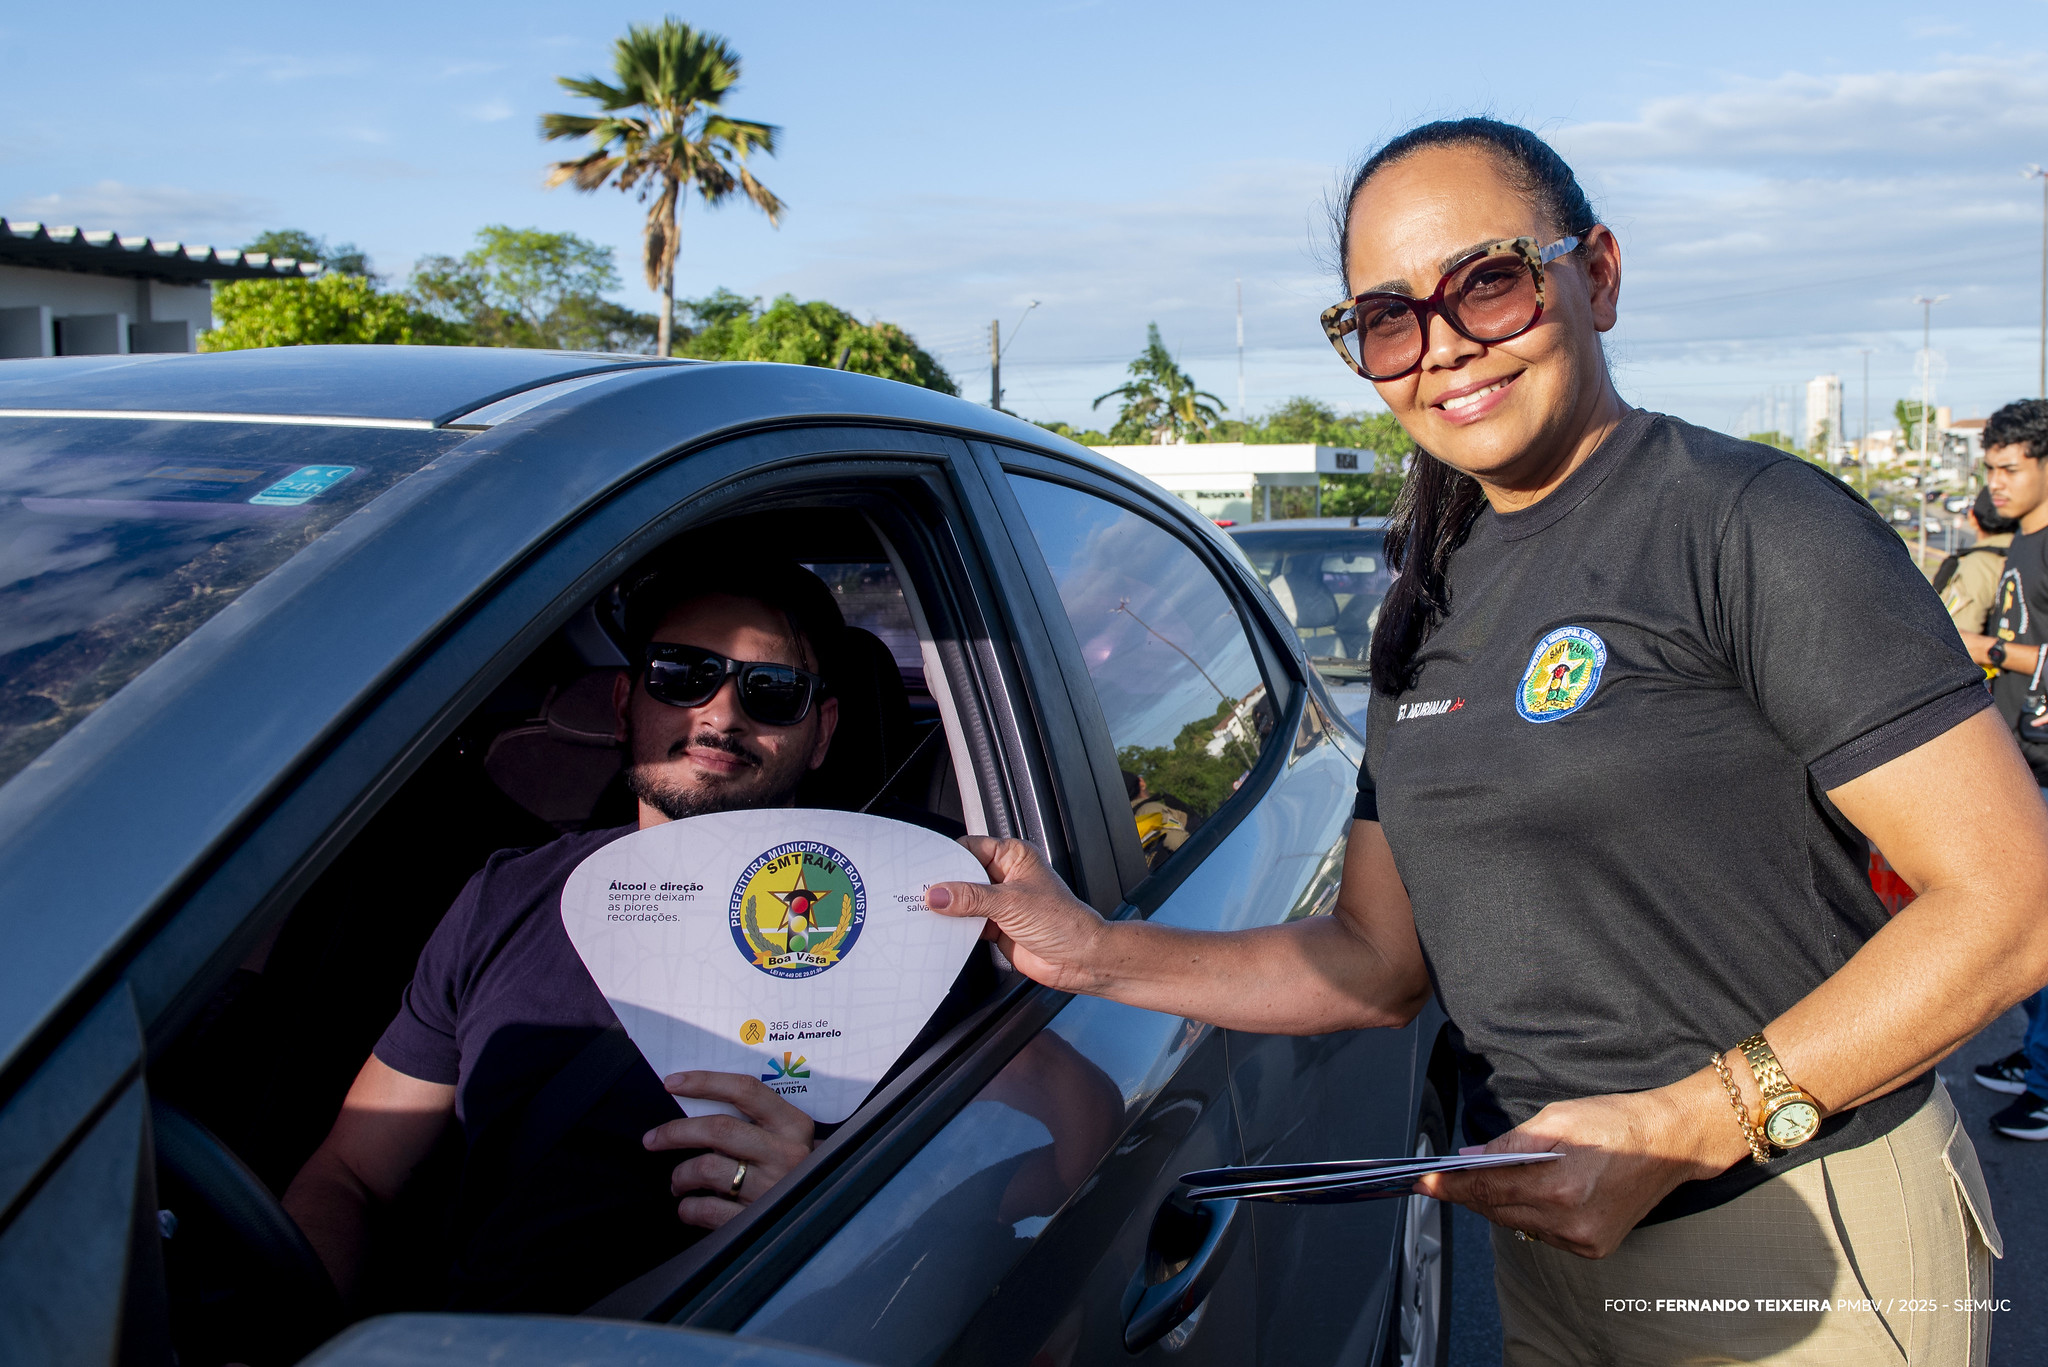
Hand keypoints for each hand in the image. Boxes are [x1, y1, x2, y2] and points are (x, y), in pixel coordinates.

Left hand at [643, 1071, 815, 1229]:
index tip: (672, 1082)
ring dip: (681, 1174)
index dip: (704, 1082)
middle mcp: (785, 1154)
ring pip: (707, 1168)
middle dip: (676, 1132)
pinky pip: (707, 1209)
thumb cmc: (794, 1170)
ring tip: (678, 1181)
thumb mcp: (788, 1138)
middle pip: (718, 1129)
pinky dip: (689, 1207)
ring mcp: (772, 1188)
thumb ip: (756, 1121)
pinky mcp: (757, 1220)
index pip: (745, 1090)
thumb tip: (698, 1105)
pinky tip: (689, 1206)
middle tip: (653, 1139)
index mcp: (793, 1125)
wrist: (826, 1214)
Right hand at [926, 837, 1109, 993]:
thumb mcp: (1011, 903)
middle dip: (943, 886)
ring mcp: (1000, 903)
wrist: (1080, 959)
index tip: (923, 868)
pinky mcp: (996, 927)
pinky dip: (954, 928)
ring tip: (923, 912)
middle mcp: (1005, 877)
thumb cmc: (1063, 922)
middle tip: (918, 892)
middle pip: (962, 875)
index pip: (970, 848)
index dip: (947, 857)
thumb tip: (937, 894)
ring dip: (948, 909)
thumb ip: (971, 898)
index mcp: (1013, 857)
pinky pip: (967, 924)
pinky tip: (940, 930)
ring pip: (963, 901)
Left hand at [1416, 1078, 1733, 1259]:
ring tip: (1491, 1179)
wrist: (1670, 1142)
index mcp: (1559, 1186)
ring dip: (1499, 1203)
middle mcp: (1570, 1221)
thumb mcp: (1555, 1119)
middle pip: (1497, 1211)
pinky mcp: (1593, 1248)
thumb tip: (1470, 1159)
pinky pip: (1542, 1233)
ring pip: (1517, 1224)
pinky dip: (1528, 1214)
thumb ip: (1508, 1144)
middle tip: (1448, 1177)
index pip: (1487, 1191)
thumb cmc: (1615, 1122)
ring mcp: (1583, 1239)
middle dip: (1470, 1193)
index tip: (1423, 1182)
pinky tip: (1531, 1193)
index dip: (1450, 1186)